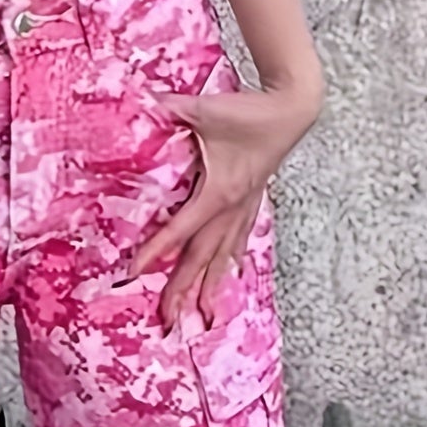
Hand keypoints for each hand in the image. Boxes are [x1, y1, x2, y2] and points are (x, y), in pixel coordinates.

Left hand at [130, 72, 324, 333]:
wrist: (293, 107)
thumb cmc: (251, 109)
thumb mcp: (202, 108)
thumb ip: (167, 109)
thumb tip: (137, 105)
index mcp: (218, 192)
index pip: (179, 230)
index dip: (154, 252)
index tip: (132, 273)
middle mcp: (232, 208)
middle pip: (202, 258)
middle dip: (183, 290)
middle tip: (168, 320)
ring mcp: (244, 207)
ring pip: (224, 255)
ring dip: (211, 286)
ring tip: (204, 314)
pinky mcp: (253, 201)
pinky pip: (240, 239)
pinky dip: (232, 260)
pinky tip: (234, 273)